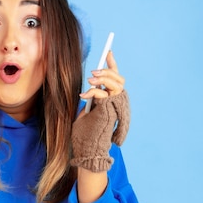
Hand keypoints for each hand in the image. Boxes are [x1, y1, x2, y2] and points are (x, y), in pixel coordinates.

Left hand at [71, 51, 129, 173]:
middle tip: (93, 71)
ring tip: (90, 79)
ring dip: (103, 78)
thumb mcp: (86, 110)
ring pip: (115, 85)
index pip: (115, 79)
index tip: (108, 52)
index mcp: (111, 101)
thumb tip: (91, 82)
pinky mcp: (109, 112)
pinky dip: (93, 91)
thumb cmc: (84, 134)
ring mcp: (114, 108)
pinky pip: (104, 94)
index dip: (113, 64)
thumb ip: (91, 97)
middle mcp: (116, 103)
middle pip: (119, 79)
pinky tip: (83, 94)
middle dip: (108, 70)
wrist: (86, 151)